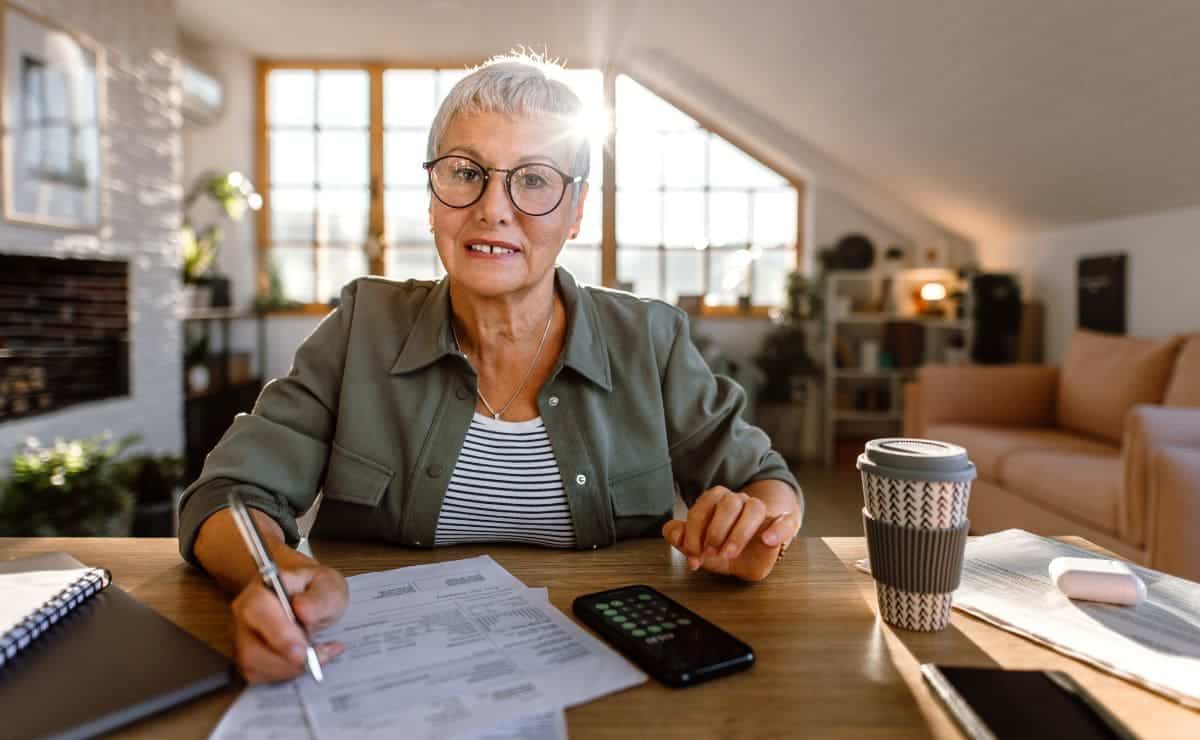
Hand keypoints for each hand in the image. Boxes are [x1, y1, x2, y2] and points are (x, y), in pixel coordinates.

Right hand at [231, 563, 348, 682]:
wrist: (315, 602)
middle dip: (285, 660)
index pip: (256, 609)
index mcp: (262, 588)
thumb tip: (301, 610)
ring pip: (254, 665)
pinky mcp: (249, 657)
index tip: (302, 648)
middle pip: (250, 647)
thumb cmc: (318, 591)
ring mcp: (244, 637)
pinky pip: (260, 675)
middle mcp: (245, 614)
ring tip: (321, 653)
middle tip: (318, 655)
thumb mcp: (329, 587)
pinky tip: (310, 660)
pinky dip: (288, 673)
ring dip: (291, 668)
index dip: (278, 632)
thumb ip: (319, 598)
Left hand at [661, 486, 799, 581]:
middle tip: (710, 552)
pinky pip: (784, 521)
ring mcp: (761, 512)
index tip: (692, 553)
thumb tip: (673, 532)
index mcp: (717, 502)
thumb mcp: (703, 549)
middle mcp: (739, 501)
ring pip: (754, 508)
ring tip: (729, 553)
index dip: (694, 530)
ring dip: (739, 532)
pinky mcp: (782, 525)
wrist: (755, 555)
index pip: (704, 506)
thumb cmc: (725, 548)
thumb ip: (683, 540)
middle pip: (728, 502)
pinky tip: (767, 540)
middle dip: (715, 529)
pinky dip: (777, 529)